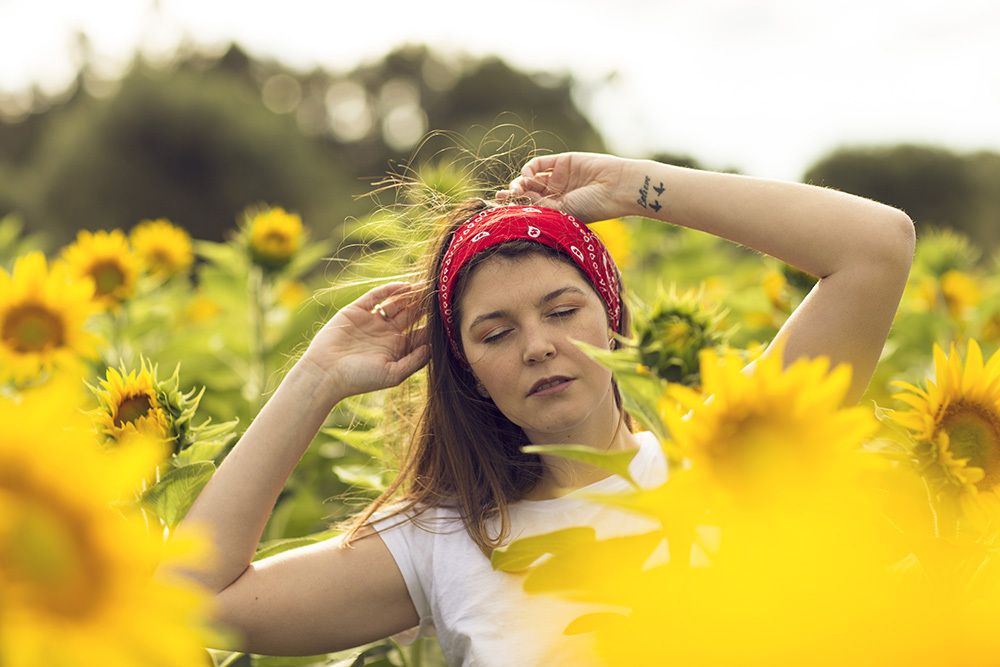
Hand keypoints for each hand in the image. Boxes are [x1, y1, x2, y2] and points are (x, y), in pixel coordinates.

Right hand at [301, 282, 429, 399]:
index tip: (450, 313)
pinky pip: (376, 296)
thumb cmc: (359, 379)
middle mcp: (387, 333)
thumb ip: (414, 361)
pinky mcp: (357, 310)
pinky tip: (405, 286)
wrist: (325, 373)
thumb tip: (434, 347)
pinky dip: (390, 290)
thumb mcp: (392, 374)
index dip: (435, 323)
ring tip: (426, 286)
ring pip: (397, 302)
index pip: (421, 332)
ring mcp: (372, 321)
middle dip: (426, 304)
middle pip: (412, 314)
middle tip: (441, 292)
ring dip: (411, 295)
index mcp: (397, 348)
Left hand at [496, 152, 634, 222]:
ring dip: (520, 182)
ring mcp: (559, 177)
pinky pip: (539, 164)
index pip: (532, 208)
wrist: (616, 187)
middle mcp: (558, 194)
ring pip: (532, 178)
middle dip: (514, 194)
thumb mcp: (564, 211)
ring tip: (517, 188)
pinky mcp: (562, 161)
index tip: (502, 209)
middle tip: (503, 196)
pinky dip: (529, 168)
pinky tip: (527, 176)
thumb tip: (516, 206)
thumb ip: (541, 207)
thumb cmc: (593, 206)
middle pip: (528, 192)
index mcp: (559, 211)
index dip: (516, 207)